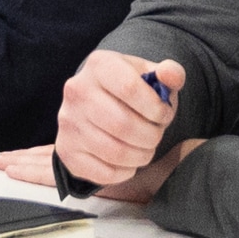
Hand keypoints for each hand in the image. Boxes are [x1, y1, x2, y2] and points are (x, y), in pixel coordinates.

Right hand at [51, 50, 186, 200]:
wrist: (98, 103)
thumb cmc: (131, 90)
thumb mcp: (151, 75)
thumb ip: (170, 72)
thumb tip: (171, 75)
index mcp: (99, 65)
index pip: (130, 88)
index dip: (156, 108)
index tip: (164, 114)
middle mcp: (77, 90)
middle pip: (123, 124)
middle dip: (151, 135)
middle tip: (157, 134)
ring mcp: (68, 122)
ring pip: (115, 151)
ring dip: (142, 155)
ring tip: (147, 148)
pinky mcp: (66, 151)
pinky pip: (104, 173)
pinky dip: (125, 172)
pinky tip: (130, 160)